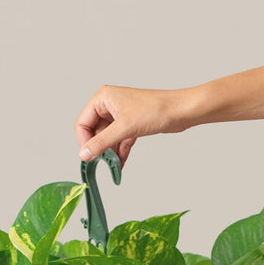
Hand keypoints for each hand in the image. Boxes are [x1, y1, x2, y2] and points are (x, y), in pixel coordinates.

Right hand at [75, 85, 193, 166]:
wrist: (180, 111)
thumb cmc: (156, 110)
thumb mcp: (124, 128)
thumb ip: (102, 142)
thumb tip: (84, 155)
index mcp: (103, 98)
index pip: (82, 123)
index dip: (84, 141)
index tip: (90, 156)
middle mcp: (109, 105)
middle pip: (94, 132)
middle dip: (99, 148)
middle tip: (103, 163)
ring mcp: (120, 114)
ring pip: (107, 138)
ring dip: (110, 152)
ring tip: (114, 166)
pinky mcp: (130, 123)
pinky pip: (119, 140)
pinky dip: (119, 152)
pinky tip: (120, 165)